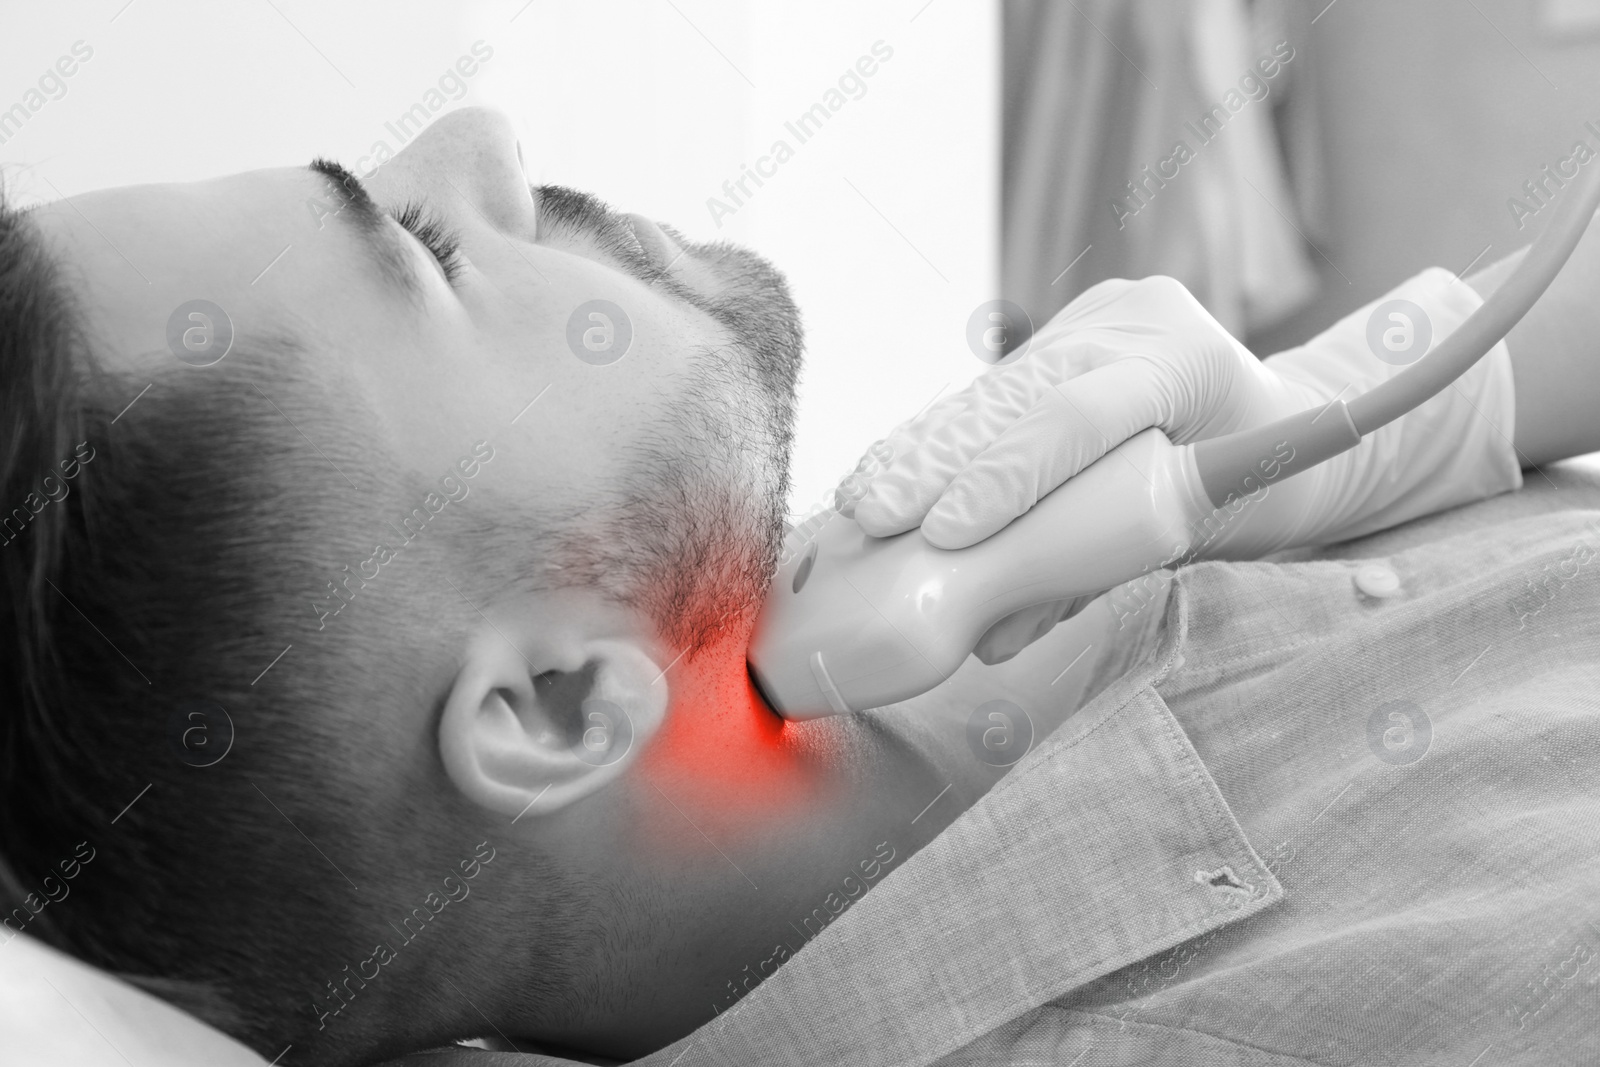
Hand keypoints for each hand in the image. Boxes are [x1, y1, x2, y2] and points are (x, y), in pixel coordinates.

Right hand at [850, 275, 1313, 549]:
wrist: (1284, 421)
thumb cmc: (1262, 493)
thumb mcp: (1204, 534)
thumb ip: (1099, 575)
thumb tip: (989, 639)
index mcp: (1189, 359)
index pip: (1080, 415)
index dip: (1008, 475)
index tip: (948, 533)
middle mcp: (1134, 321)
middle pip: (1017, 395)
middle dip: (938, 463)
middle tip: (875, 518)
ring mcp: (1094, 318)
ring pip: (991, 389)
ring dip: (920, 451)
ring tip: (860, 503)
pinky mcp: (1061, 333)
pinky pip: (988, 391)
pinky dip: (935, 439)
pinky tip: (882, 473)